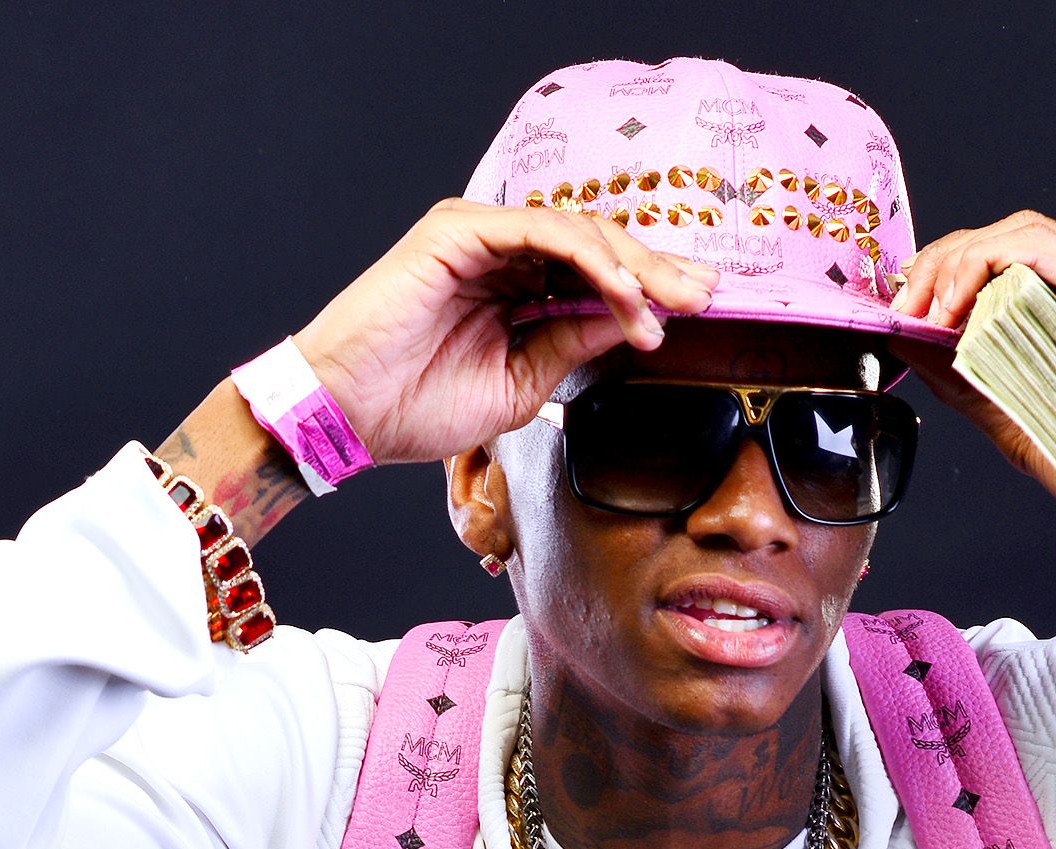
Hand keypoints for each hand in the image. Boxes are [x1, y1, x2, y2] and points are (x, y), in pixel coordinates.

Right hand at [292, 200, 717, 465]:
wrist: (350, 412)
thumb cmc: (419, 405)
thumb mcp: (522, 382)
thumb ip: (574, 343)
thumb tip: (635, 322)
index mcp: (514, 287)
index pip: (594, 276)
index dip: (648, 290)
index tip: (696, 312)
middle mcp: (501, 252)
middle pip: (596, 246)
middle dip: (656, 271)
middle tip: (705, 296)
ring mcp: (481, 235)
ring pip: (577, 232)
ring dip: (631, 266)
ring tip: (668, 303)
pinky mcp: (460, 230)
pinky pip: (542, 231)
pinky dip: (588, 257)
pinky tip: (622, 290)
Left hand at [889, 213, 1055, 543]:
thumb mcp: (1022, 425)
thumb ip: (971, 384)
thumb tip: (912, 347)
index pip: (1012, 260)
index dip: (951, 273)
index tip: (907, 313)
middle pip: (1012, 237)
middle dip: (943, 264)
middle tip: (901, 308)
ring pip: (1023, 235)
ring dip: (958, 263)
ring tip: (921, 310)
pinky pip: (1043, 252)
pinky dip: (987, 266)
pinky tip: (955, 307)